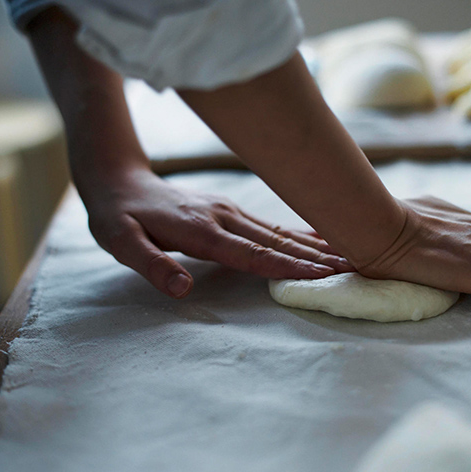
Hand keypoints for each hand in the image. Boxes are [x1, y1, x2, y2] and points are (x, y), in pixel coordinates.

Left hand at [83, 168, 352, 297]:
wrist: (119, 182)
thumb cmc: (118, 218)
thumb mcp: (120, 243)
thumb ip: (152, 264)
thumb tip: (182, 289)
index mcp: (202, 230)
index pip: (252, 253)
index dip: (287, 267)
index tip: (321, 275)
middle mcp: (223, 217)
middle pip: (276, 241)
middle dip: (315, 256)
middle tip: (352, 266)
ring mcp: (230, 211)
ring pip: (279, 230)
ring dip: (313, 244)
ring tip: (346, 253)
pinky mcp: (231, 210)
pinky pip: (271, 223)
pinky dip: (298, 231)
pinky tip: (318, 235)